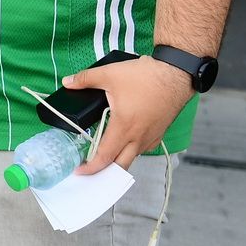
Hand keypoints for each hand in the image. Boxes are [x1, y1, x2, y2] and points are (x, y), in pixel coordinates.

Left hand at [63, 55, 194, 174]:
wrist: (177, 75)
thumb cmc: (147, 77)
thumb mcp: (109, 74)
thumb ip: (85, 79)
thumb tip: (68, 82)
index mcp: (124, 127)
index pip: (105, 157)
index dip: (91, 167)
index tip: (80, 171)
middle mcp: (139, 137)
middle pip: (121, 165)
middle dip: (105, 171)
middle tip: (91, 169)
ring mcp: (151, 136)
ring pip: (133, 156)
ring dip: (118, 159)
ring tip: (104, 155)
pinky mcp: (159, 132)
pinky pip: (143, 148)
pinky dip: (132, 149)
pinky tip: (124, 141)